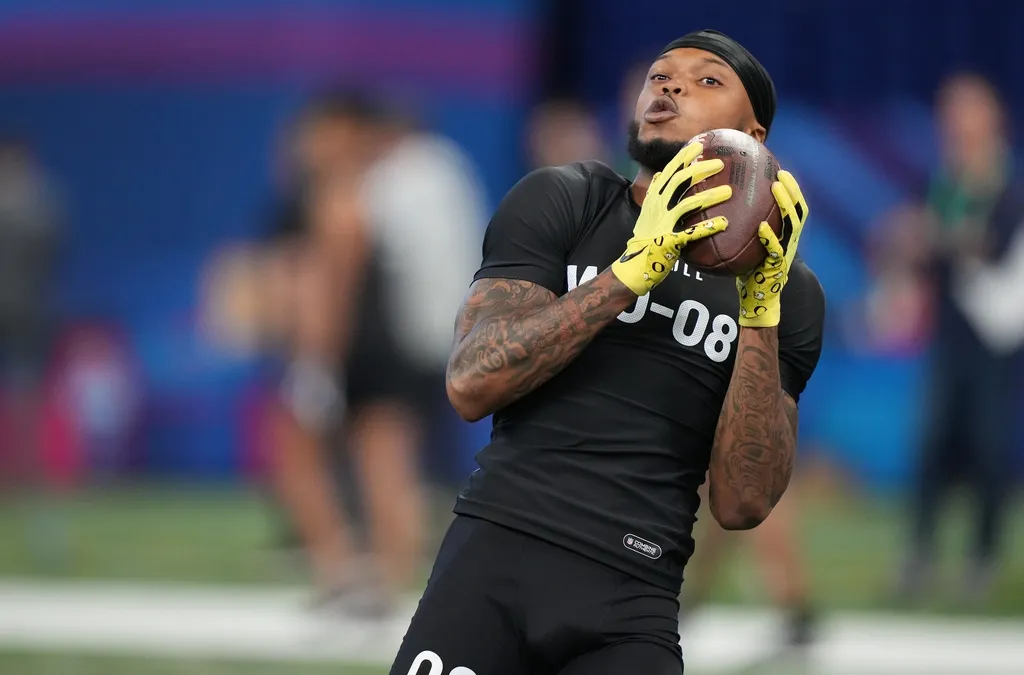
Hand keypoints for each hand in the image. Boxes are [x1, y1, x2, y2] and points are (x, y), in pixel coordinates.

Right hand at [611, 142, 731, 295]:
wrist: (634, 264)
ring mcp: (663, 224)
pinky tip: (723, 223)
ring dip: (709, 196)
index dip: (684, 157)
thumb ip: (655, 193)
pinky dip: (707, 227)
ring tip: (728, 191)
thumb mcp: (647, 212)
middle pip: (680, 181)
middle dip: (700, 170)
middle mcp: (657, 207)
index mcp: (654, 198)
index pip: (670, 171)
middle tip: (720, 164)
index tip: (699, 145)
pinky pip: (691, 233)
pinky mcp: (669, 241)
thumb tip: (661, 174)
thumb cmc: (645, 237)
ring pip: (688, 204)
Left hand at [737, 170, 809, 327]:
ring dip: (786, 205)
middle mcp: (789, 242)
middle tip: (781, 174)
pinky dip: (770, 237)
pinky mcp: (776, 267)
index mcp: (784, 235)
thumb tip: (721, 207)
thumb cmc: (749, 270)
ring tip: (776, 189)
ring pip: (792, 225)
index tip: (781, 170)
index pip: (794, 207)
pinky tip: (762, 227)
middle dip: (793, 190)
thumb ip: (744, 228)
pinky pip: (776, 249)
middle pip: (798, 211)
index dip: (792, 189)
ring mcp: (785, 254)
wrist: (757, 300)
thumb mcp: (749, 245)